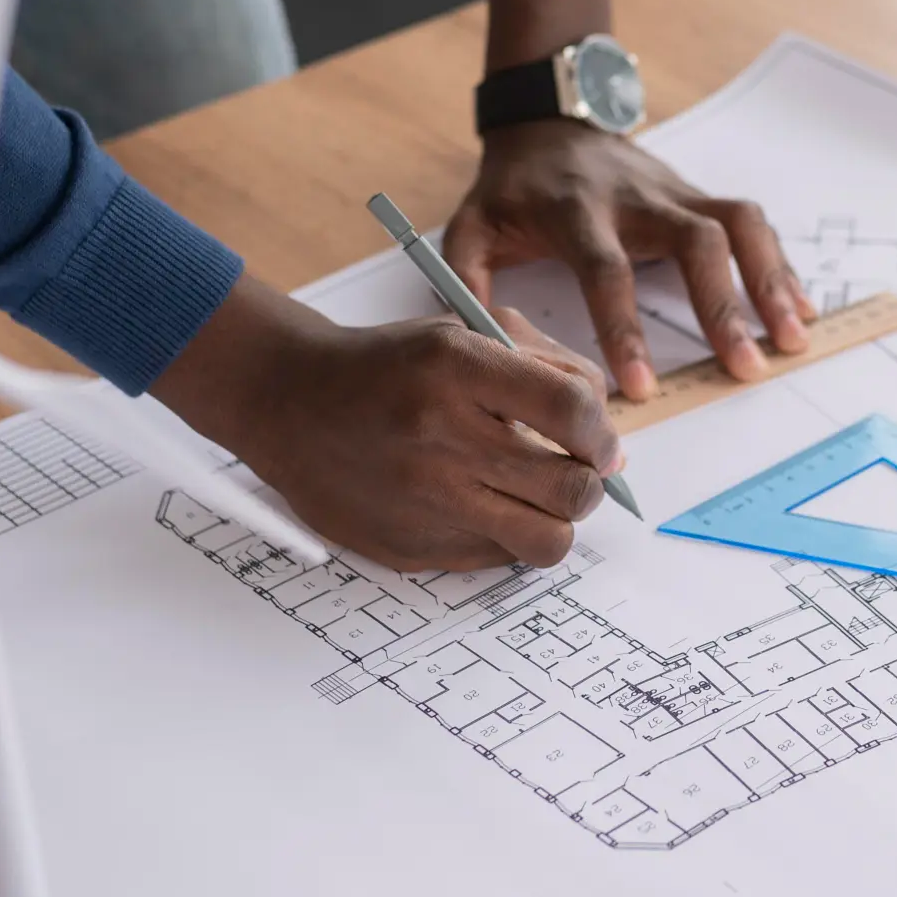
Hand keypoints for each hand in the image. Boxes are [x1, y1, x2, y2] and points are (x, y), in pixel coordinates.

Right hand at [153, 276, 624, 571]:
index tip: (600, 440)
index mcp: (456, 366)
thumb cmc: (387, 366)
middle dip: (589, 483)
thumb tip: (609, 443)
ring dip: (558, 522)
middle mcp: (439, 433)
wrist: (287, 401)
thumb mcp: (461, 335)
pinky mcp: (409, 545)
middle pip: (570, 486)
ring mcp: (423, 498)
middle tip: (575, 473)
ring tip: (540, 500)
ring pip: (545, 541)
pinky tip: (484, 508)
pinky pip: (497, 560)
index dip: (603, 431)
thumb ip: (543, 371)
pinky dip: (506, 538)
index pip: (572, 409)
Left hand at [443, 121, 815, 400]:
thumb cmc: (513, 187)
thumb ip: (467, 282)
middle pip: (695, 242)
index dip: (624, 328)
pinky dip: (778, 265)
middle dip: (723, 306)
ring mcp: (674, 191)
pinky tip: (800, 308)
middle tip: (747, 367)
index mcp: (576, 212)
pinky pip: (750, 224)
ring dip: (769, 280)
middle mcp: (636, 197)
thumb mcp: (471, 226)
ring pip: (737, 224)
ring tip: (793, 338)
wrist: (549, 120)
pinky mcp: (696, 195)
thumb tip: (478, 346)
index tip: (641, 388)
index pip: (606, 270)